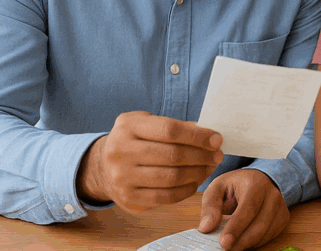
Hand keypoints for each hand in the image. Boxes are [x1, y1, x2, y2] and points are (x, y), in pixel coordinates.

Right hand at [76, 111, 222, 211]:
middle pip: (172, 155)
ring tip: (209, 168)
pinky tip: (195, 182)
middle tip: (218, 155)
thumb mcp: (148, 123)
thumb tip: (209, 136)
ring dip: (198, 173)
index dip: (198, 136)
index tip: (217, 139)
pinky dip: (186, 190)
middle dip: (202, 156)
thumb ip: (175, 126)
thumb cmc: (135, 140)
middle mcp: (120, 151)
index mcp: (128, 126)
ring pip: (171, 178)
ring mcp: (121, 177)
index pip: (170, 130)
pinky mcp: (128, 198)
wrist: (103, 166)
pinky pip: (165, 197)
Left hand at [199, 169, 288, 250]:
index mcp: (255, 184)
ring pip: (265, 233)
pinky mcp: (283, 218)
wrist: (258, 179)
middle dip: (241, 241)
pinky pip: (269, 236)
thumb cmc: (236, 185)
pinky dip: (255, 243)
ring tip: (232, 245)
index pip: (248, 209)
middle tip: (225, 249)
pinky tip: (244, 240)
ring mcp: (280, 207)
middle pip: (259, 225)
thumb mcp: (217, 188)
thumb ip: (210, 206)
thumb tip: (206, 227)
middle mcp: (272, 194)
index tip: (224, 243)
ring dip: (247, 243)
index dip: (236, 228)